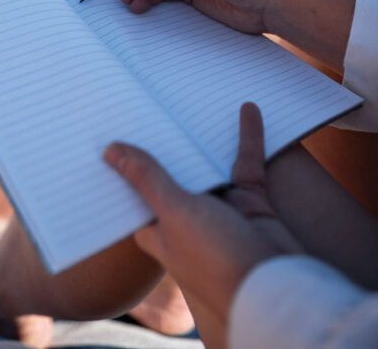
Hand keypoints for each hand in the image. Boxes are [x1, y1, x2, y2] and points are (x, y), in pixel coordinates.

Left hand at [104, 104, 301, 325]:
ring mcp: (220, 211)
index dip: (121, 166)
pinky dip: (247, 138)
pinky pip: (246, 164)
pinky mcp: (250, 204)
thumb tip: (110, 151)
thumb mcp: (176, 213)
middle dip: (163, 141)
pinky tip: (248, 110)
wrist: (280, 289)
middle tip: (146, 98)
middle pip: (171, 173)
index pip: (133, 193)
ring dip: (202, 137)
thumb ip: (147, 180)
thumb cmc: (217, 261)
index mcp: (159, 231)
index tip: (108, 131)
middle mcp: (187, 220)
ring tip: (187, 97)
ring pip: (207, 165)